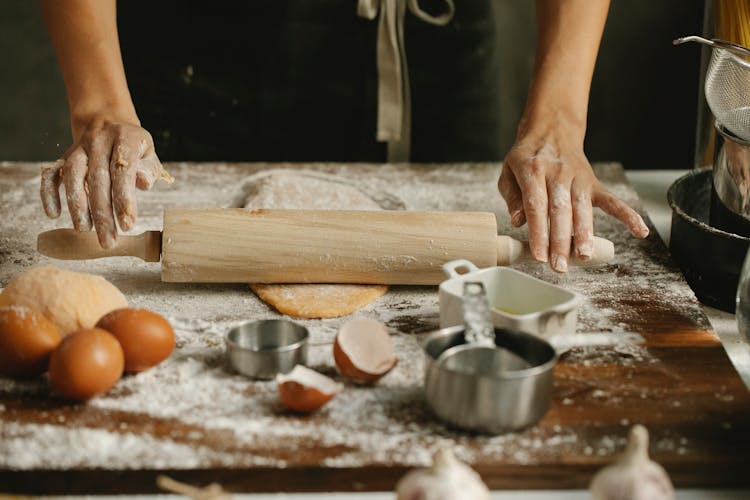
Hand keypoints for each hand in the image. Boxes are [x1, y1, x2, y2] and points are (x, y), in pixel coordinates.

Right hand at [40, 119, 171, 247]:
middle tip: (108, 241)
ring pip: (73, 176)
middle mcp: (99, 142)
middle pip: (98, 180)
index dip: (125, 199)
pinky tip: (53, 213)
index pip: (123, 171)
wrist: (108, 120)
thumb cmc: (133, 146)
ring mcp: (79, 148)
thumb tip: (143, 183)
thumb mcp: (148, 153)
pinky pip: (51, 173)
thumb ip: (149, 169)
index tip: (128, 225)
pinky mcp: (64, 155)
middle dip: (103, 213)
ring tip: (83, 229)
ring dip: (77, 205)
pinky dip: (49, 192)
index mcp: (125, 139)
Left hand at [498, 118, 648, 272]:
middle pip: (560, 211)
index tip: (538, 256)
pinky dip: (627, 215)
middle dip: (560, 241)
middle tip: (559, 266)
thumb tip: (519, 221)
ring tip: (584, 256)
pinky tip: (640, 231)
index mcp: (533, 170)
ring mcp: (578, 178)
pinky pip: (612, 200)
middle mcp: (558, 174)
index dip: (537, 232)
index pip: (536, 205)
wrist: (551, 130)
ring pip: (582, 209)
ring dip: (584, 234)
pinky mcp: (593, 183)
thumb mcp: (509, 171)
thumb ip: (512, 197)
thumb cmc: (527, 157)